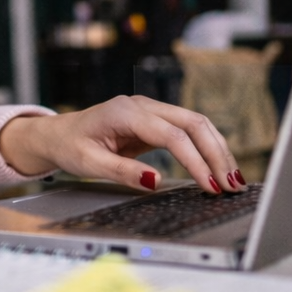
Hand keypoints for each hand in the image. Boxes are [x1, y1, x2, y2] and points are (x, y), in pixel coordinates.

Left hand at [0, 95, 245, 193]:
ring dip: (217, 150)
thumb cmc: (71, 146)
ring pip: (196, 124)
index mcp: (125, 111)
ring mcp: (151, 110)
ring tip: (232, 179)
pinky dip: (206, 147)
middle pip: (193, 124)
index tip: (209, 186)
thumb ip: (123, 171)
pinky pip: (188, 131)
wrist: (59, 134)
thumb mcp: (90, 163)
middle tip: (232, 185)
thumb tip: (155, 181)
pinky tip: (217, 166)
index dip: (195, 161)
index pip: (172, 135)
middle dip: (216, 154)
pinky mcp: (156, 121)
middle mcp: (143, 105)